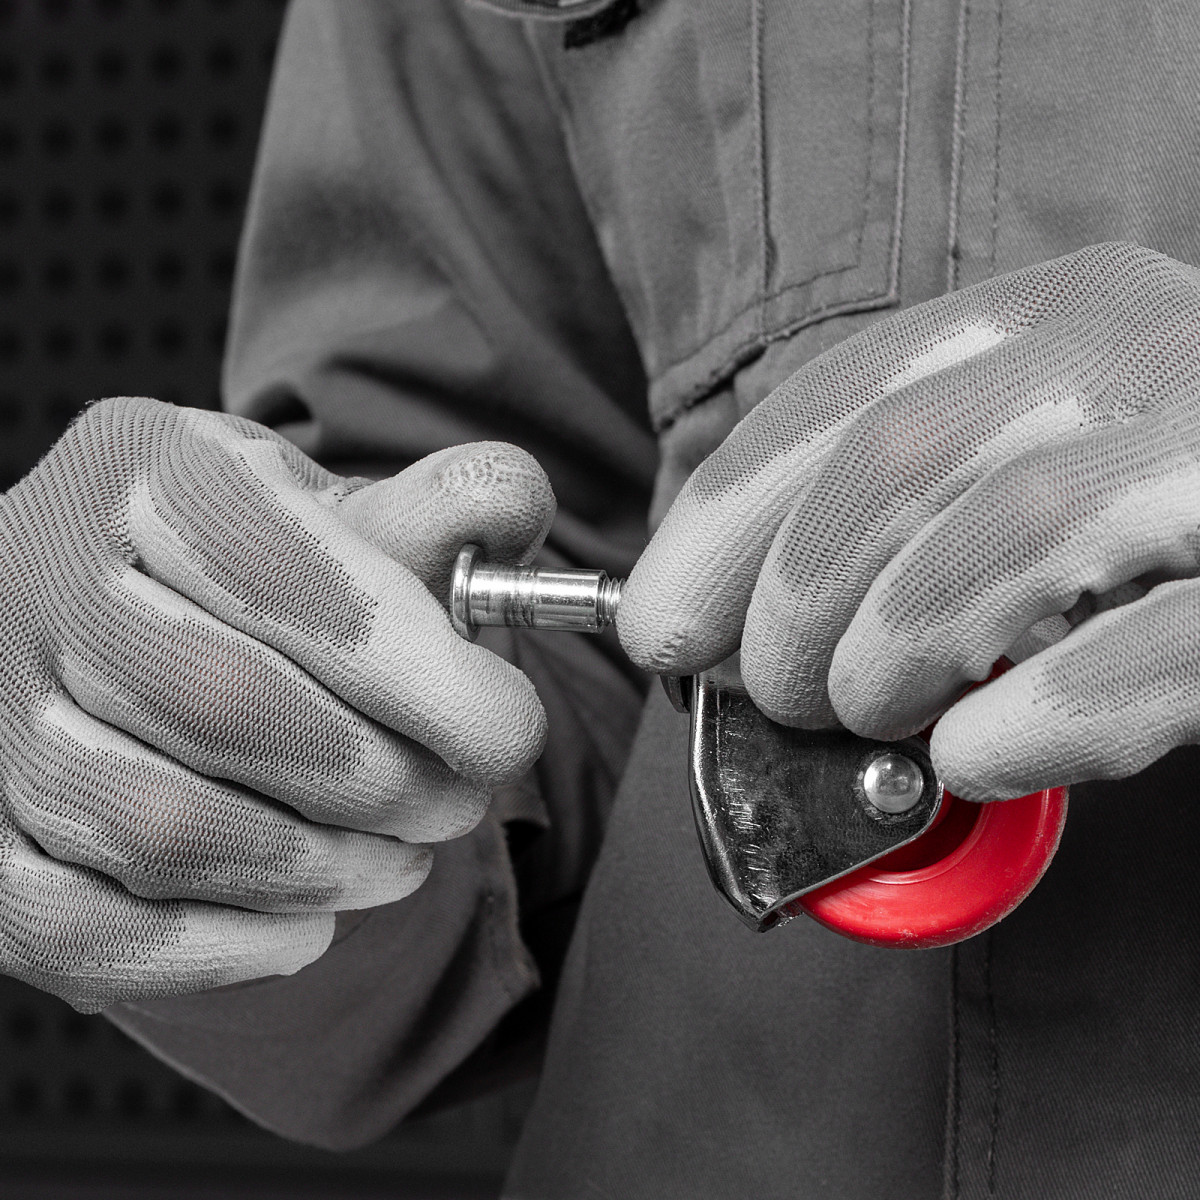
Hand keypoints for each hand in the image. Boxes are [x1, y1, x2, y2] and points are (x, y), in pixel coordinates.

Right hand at [0, 397, 552, 1010]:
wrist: (136, 624)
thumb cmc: (262, 573)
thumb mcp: (340, 516)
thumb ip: (432, 512)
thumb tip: (513, 500)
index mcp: (147, 472)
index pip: (286, 573)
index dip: (418, 673)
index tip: (510, 734)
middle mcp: (41, 573)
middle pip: (225, 706)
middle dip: (380, 779)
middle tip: (459, 803)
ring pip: (157, 827)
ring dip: (315, 868)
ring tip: (400, 858)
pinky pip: (78, 927)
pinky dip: (217, 948)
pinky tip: (307, 923)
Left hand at [619, 243, 1199, 801]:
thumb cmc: (1136, 514)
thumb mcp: (1004, 465)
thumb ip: (882, 519)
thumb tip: (712, 626)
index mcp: (1040, 319)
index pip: (835, 403)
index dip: (722, 524)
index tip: (657, 627)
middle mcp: (1131, 351)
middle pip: (896, 465)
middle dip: (795, 606)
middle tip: (781, 696)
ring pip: (1008, 537)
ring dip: (897, 657)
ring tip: (876, 719)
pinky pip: (1156, 648)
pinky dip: (1039, 718)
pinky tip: (975, 758)